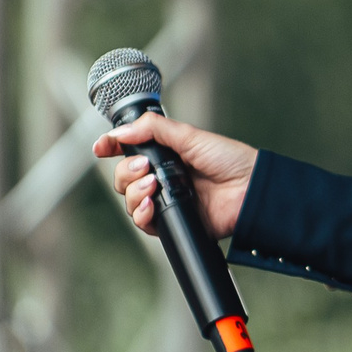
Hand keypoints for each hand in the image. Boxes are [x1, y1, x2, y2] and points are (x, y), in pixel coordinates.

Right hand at [93, 115, 258, 240]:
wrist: (250, 189)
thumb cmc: (229, 160)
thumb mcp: (189, 136)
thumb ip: (154, 129)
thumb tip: (121, 131)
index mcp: (165, 154)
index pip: (128, 151)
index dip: (111, 148)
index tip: (102, 147)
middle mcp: (161, 177)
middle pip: (123, 178)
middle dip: (126, 172)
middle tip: (145, 167)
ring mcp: (165, 200)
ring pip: (129, 200)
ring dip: (133, 192)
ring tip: (153, 185)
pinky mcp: (172, 221)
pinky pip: (144, 222)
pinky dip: (141, 214)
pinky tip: (151, 204)